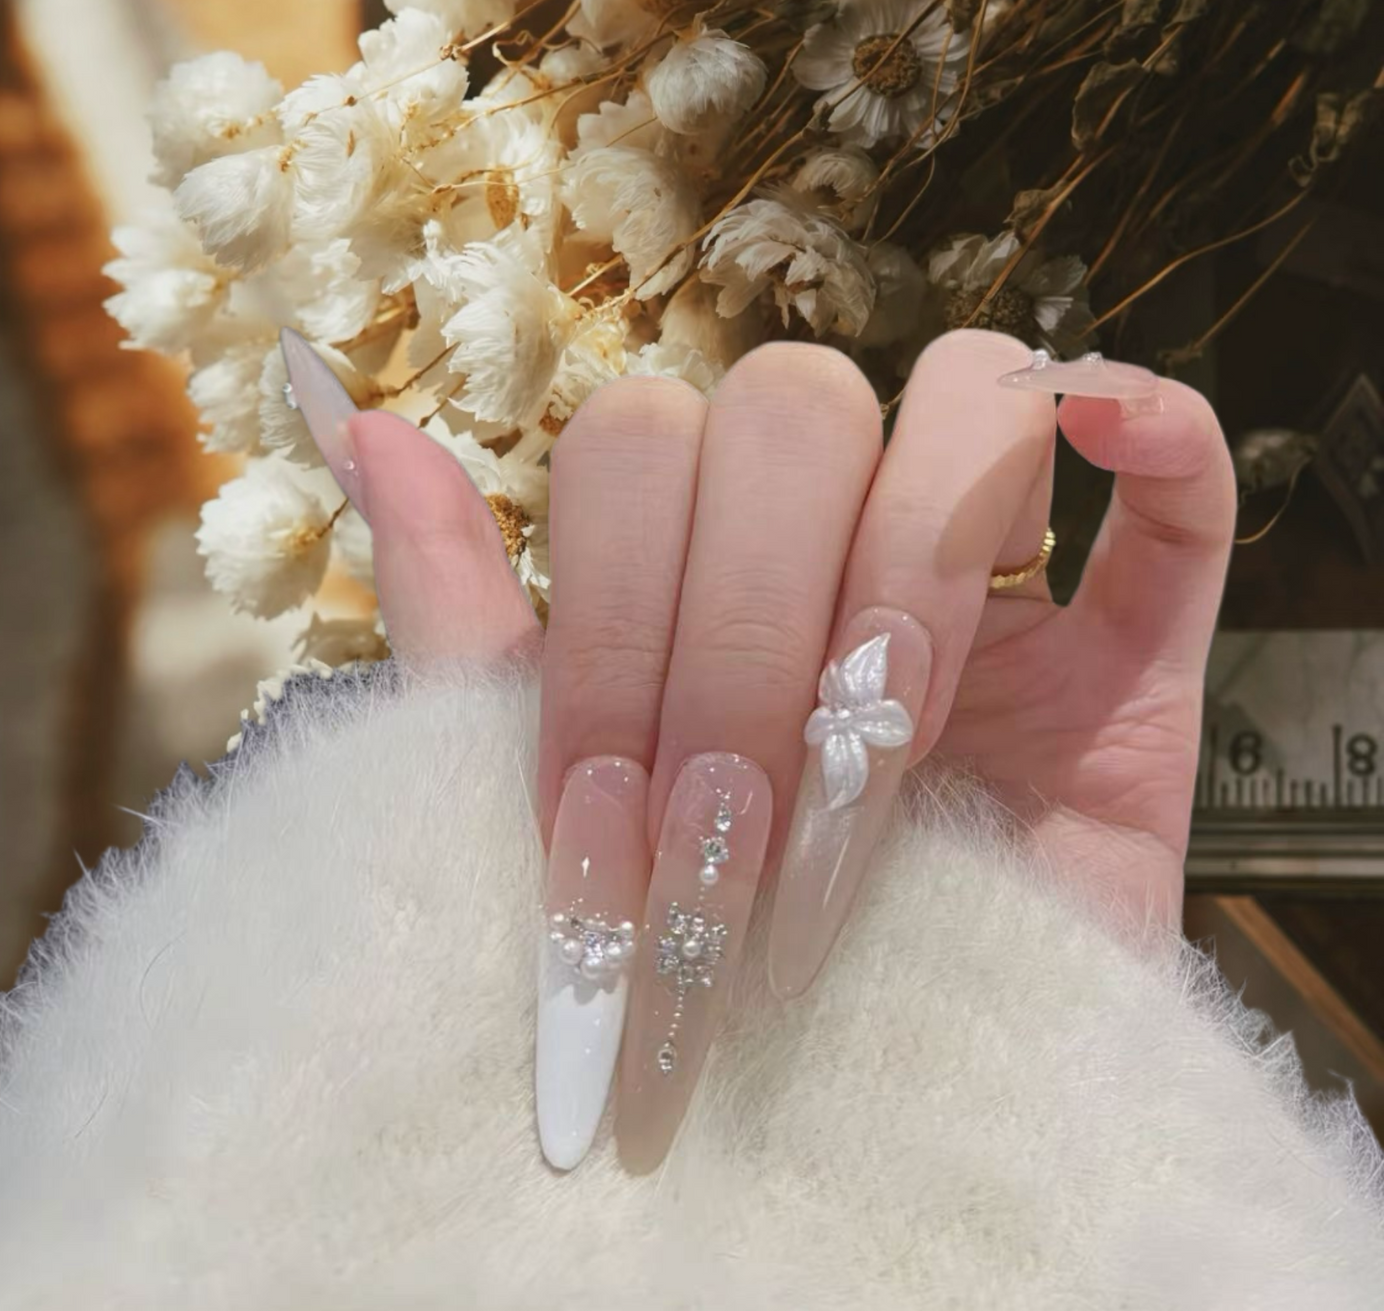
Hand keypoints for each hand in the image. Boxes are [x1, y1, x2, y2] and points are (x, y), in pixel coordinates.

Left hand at [280, 325, 1234, 1176]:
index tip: (604, 830)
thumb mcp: (553, 800)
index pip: (642, 448)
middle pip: (792, 412)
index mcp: (702, 564)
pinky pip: (1187, 493)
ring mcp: (1001, 585)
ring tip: (872, 767)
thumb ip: (465, 612)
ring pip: (963, 414)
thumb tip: (364, 432)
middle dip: (738, 634)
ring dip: (900, 576)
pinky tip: (1106, 428)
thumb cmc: (685, 968)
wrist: (848, 1137)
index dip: (612, 622)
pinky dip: (1160, 431)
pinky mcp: (1143, 665)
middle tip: (724, 838)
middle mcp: (838, 545)